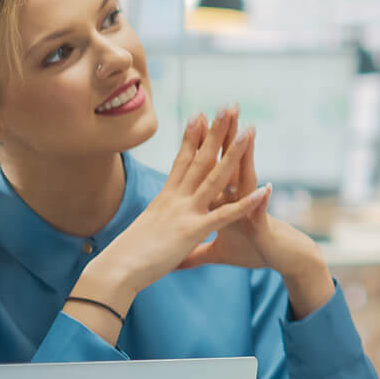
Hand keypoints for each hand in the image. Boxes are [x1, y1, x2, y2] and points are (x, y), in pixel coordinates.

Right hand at [80, 109, 270, 307]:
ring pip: (215, 177)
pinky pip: (224, 214)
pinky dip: (245, 203)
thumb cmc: (125, 257)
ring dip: (235, 154)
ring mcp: (184, 212)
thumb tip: (154, 222)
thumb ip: (156, 223)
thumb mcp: (145, 231)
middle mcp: (175, 199)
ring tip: (250, 131)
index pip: (181, 161)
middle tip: (229, 107)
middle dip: (216, 132)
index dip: (192, 137)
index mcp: (165, 198)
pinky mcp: (192, 231)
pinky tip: (264, 191)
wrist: (115, 271)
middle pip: (200, 159)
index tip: (200, 115)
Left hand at [180, 124, 333, 318]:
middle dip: (226, 137)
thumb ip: (196, 252)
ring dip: (247, 158)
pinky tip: (266, 188)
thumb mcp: (218, 253)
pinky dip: (262, 202)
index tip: (197, 120)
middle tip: (225, 109)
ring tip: (248, 133)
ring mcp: (252, 209)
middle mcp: (239, 199)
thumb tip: (177, 258)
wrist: (283, 260)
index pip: (212, 167)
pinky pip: (260, 212)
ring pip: (247, 179)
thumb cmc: (253, 252)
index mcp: (224, 201)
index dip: (203, 145)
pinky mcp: (261, 226)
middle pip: (229, 163)